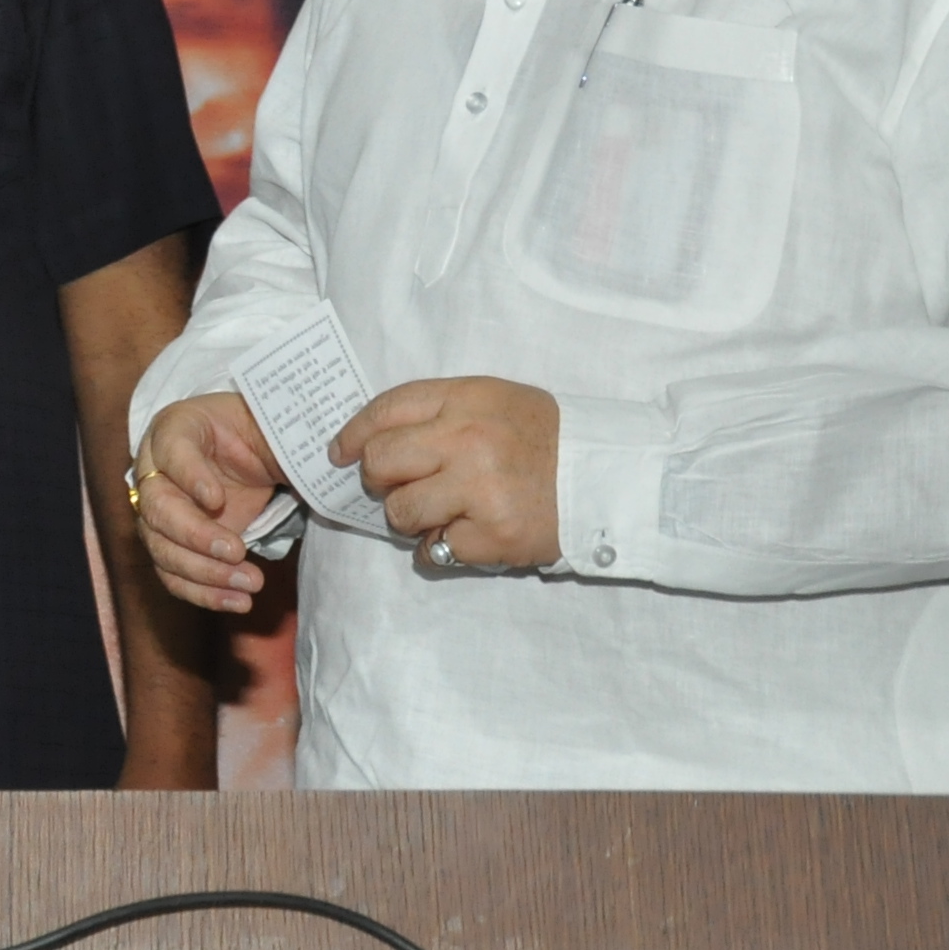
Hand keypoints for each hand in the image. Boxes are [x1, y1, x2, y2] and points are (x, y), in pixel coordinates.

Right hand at [134, 391, 286, 614]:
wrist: (248, 451)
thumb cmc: (255, 432)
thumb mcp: (265, 426)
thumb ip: (275, 442)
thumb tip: (320, 461)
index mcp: (175, 429)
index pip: (171, 451)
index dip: (189, 476)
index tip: (217, 499)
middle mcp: (155, 471)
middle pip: (157, 508)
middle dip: (196, 536)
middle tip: (237, 551)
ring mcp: (160, 512)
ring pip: (161, 547)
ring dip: (203, 572)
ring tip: (250, 583)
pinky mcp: (173, 544)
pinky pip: (173, 573)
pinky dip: (202, 593)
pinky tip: (237, 601)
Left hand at [338, 375, 560, 573]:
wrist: (609, 476)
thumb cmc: (543, 436)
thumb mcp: (492, 400)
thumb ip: (436, 412)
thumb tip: (370, 438)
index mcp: (465, 400)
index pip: (385, 411)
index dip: (353, 434)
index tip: (339, 452)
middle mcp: (467, 441)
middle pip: (379, 462)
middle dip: (378, 479)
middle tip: (397, 486)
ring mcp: (480, 490)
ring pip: (400, 511)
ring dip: (410, 517)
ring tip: (441, 511)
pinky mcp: (494, 536)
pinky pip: (435, 549)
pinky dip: (441, 547)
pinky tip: (465, 534)